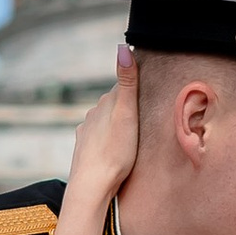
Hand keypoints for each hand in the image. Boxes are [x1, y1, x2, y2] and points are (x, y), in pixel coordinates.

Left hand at [69, 55, 140, 206]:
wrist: (92, 186)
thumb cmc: (114, 153)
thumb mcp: (127, 115)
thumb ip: (126, 83)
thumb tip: (124, 48)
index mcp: (106, 103)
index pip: (124, 86)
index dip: (137, 84)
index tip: (151, 83)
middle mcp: (93, 113)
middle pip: (114, 102)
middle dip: (127, 104)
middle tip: (146, 109)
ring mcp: (86, 131)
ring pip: (105, 120)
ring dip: (116, 122)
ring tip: (132, 130)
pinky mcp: (84, 147)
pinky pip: (98, 137)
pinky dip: (107, 137)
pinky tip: (113, 146)